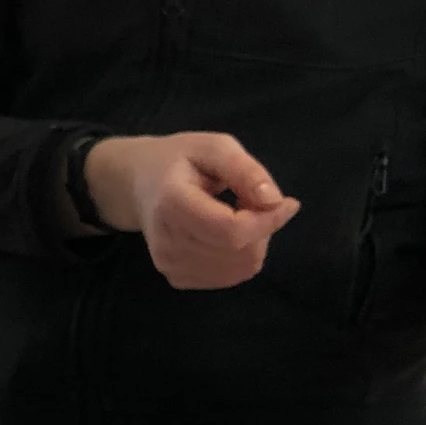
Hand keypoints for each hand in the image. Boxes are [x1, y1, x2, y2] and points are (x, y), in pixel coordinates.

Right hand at [85, 133, 300, 289]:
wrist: (137, 184)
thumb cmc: (179, 160)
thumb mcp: (214, 147)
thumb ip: (245, 170)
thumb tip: (274, 201)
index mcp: (173, 204)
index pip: (232, 231)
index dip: (267, 222)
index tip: (288, 203)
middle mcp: (167, 242)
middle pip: (240, 252)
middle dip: (261, 228)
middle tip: (252, 201)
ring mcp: (170, 265)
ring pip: (240, 269)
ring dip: (253, 243)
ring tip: (237, 215)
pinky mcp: (177, 278)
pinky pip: (229, 277)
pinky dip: (240, 256)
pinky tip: (226, 234)